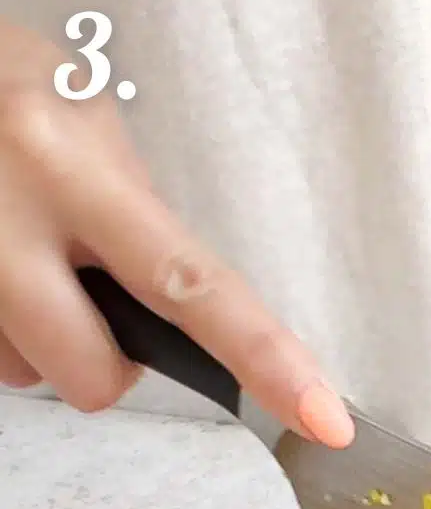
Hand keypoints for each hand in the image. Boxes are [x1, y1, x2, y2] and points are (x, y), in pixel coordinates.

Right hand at [0, 20, 351, 445]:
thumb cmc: (2, 91)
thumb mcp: (82, 124)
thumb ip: (137, 210)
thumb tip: (185, 294)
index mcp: (72, 168)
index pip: (192, 286)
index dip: (264, 359)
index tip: (322, 417)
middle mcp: (12, 219)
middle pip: (95, 375)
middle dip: (105, 367)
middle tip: (86, 303)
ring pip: (29, 374)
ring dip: (39, 340)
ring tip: (18, 262)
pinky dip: (3, 330)